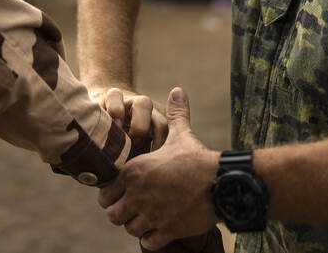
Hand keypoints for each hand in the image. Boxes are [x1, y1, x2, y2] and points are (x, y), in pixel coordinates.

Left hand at [99, 87, 219, 249]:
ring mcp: (152, 215)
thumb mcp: (182, 134)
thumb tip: (178, 90)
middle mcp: (138, 195)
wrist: (221, 183)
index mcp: (134, 172)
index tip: (124, 192)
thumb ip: (175, 114)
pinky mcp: (167, 230)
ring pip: (129, 228)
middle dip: (121, 212)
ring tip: (146, 218)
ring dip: (136, 225)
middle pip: (113, 214)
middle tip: (134, 208)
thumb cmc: (198, 158)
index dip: (113, 194)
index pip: (105, 193)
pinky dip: (151, 238)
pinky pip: (148, 242)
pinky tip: (159, 229)